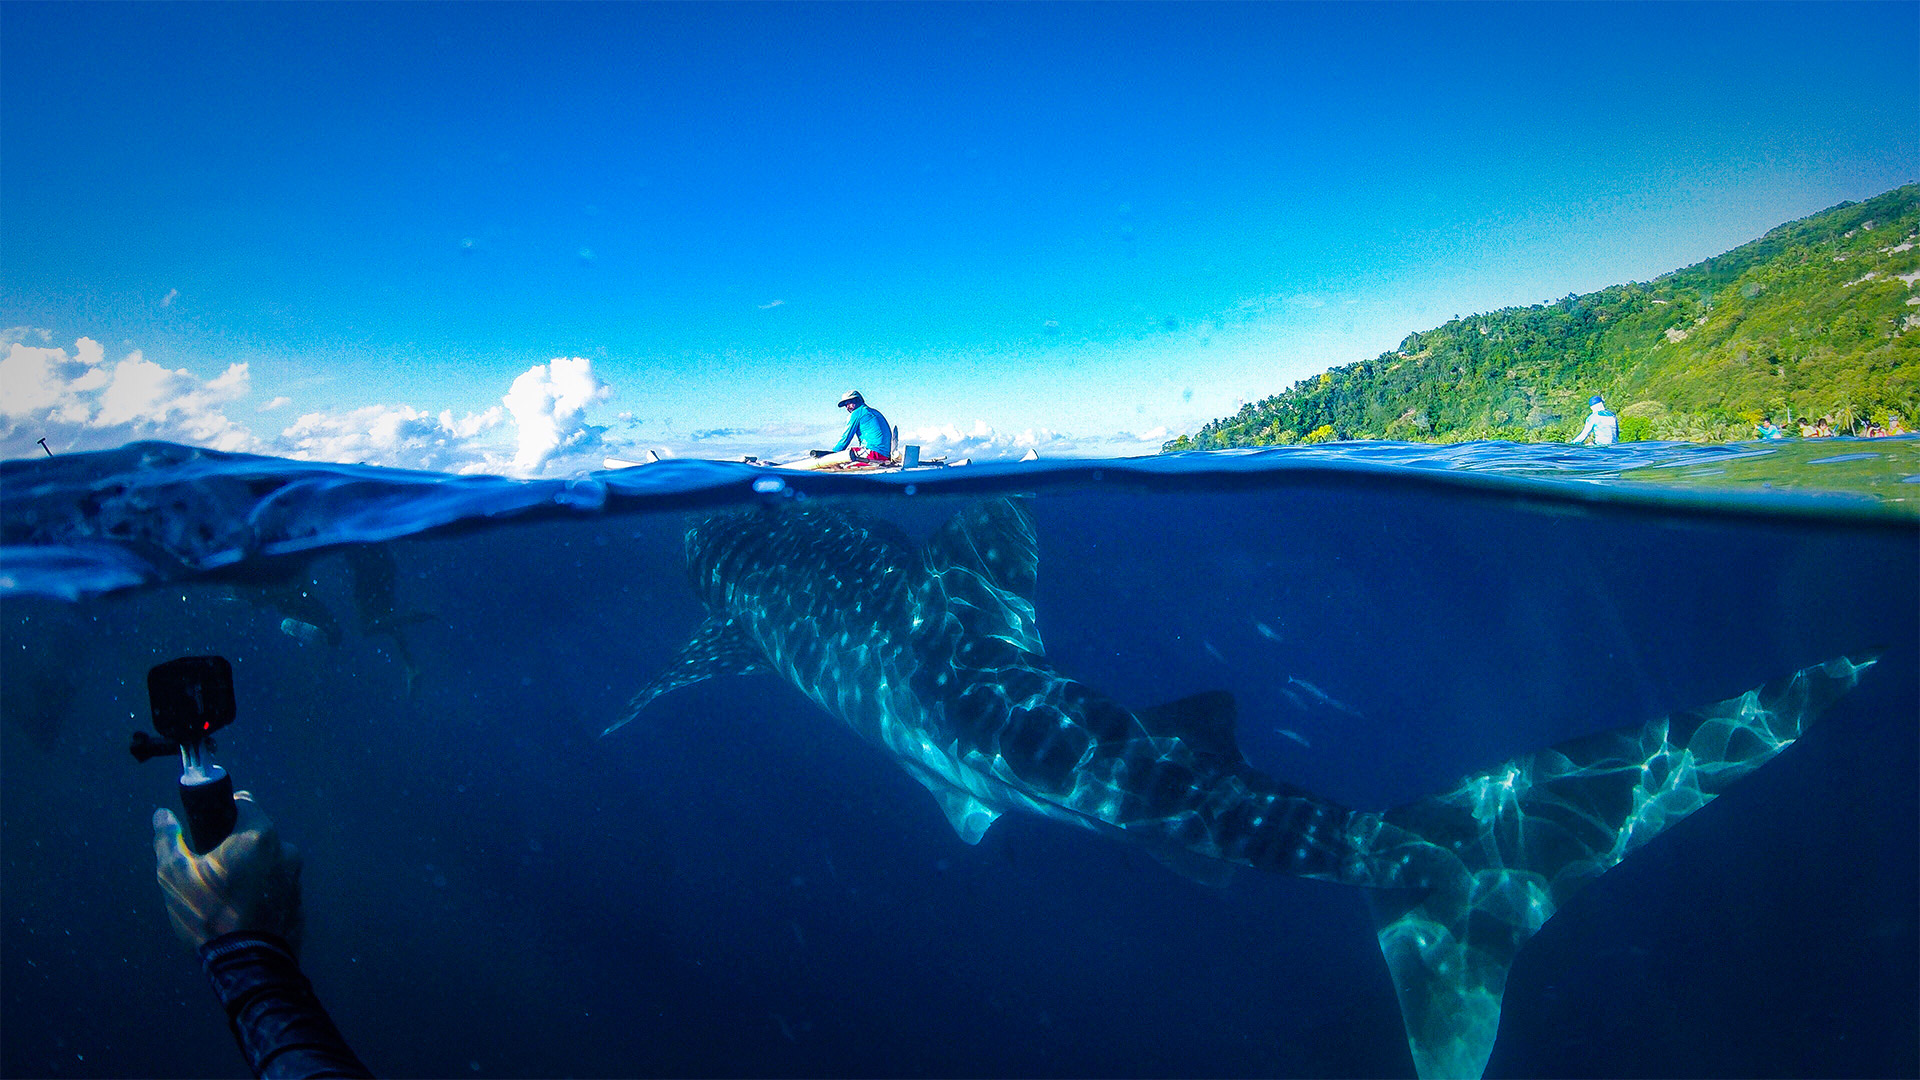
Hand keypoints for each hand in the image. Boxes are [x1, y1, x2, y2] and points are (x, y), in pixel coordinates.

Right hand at [153, 791, 303, 951]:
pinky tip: (240, 912)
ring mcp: (296, 877)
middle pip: (255, 835)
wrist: (247, 967)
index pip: (243, 804)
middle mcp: (286, 850)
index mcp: (259, 836)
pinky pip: (276, 887)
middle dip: (233, 846)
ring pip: (266, 862)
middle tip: (209, 871)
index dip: (222, 813)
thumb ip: (168, 840)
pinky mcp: (299, 902)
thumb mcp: (175, 877)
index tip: (207, 830)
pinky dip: (260, 892)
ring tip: (223, 898)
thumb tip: (161, 815)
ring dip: (248, 871)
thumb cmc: (209, 916)